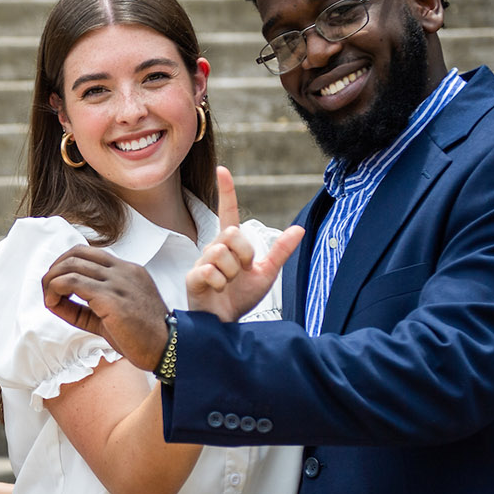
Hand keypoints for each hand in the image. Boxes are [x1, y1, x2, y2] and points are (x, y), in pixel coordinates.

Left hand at [42, 246, 169, 370]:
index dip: (66, 265)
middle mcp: (123, 270)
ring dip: (52, 279)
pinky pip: (73, 282)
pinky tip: (54, 303)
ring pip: (71, 264)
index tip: (57, 285)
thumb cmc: (141, 336)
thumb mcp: (111, 314)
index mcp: (127, 270)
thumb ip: (85, 305)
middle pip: (76, 253)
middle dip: (55, 269)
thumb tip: (54, 299)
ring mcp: (118, 282)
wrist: (167, 349)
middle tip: (48, 290)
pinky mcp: (110, 298)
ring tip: (49, 298)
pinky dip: (56, 289)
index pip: (88, 253)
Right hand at [186, 166, 303, 320]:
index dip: (226, 191)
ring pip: (222, 253)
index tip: (222, 170)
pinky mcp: (193, 278)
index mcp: (231, 245)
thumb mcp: (267, 273)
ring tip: (228, 284)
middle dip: (244, 254)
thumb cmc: (241, 298)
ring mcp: (202, 263)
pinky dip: (220, 283)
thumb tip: (299, 229)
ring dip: (232, 273)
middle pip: (232, 234)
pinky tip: (218, 290)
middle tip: (243, 271)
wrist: (227, 323)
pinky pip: (210, 271)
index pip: (228, 213)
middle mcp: (214, 249)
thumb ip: (280, 251)